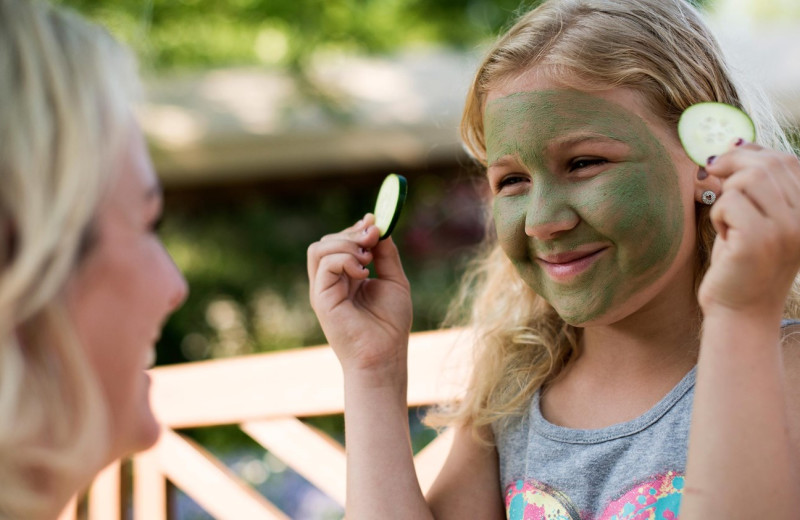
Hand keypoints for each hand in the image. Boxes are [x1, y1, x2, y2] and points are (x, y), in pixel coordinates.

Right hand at [307, 214, 412, 375]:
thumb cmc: (390, 324)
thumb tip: (377, 226)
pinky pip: (325, 264)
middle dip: (352, 233)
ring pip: (319, 248)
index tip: (374, 223)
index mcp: (345, 277)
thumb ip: (386, 254)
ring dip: (346, 244)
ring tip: (368, 259)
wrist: (385, 355)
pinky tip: (363, 273)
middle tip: (374, 238)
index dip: (355, 229)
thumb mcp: (394, 280)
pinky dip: (345, 259)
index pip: (340, 242)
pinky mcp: (321, 298)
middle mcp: (330, 282)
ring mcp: (323, 290)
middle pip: (327, 241)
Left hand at [699, 141, 799, 316]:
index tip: (725, 160)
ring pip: (747, 180)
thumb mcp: (755, 216)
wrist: (740, 310)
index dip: (752, 151)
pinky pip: (729, 202)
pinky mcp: (760, 239)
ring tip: (728, 222)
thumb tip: (736, 143)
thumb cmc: (741, 262)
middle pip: (767, 164)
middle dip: (731, 164)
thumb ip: (755, 183)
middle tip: (710, 174)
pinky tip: (725, 236)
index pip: (787, 160)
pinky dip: (718, 215)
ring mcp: (787, 228)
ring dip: (725, 195)